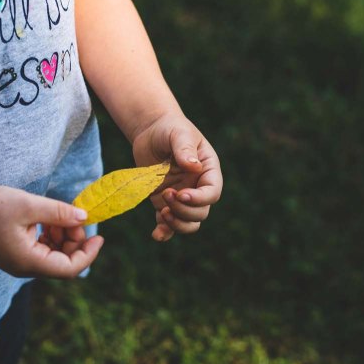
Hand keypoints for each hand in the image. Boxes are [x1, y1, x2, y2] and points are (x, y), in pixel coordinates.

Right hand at [0, 184, 103, 277]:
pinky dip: (51, 235)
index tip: (99, 236)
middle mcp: (24, 268)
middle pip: (63, 262)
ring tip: (58, 213)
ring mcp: (19, 262)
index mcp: (27, 262)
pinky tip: (48, 218)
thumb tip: (85, 218)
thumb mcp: (30, 205)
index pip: (69, 269)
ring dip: (63, 236)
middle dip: (74, 240)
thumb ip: (59, 213)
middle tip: (74, 214)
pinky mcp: (16, 254)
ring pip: (54, 256)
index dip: (88, 254)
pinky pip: (43, 250)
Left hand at [131, 113, 222, 241]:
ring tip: (162, 212)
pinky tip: (156, 234)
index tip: (181, 193)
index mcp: (208, 171)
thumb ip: (185, 148)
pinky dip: (164, 232)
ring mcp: (182, 198)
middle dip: (184, 210)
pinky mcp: (165, 204)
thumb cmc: (170, 128)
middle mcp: (198, 187)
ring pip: (188, 223)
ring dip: (177, 224)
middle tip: (166, 194)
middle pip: (201, 212)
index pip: (212, 192)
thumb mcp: (178, 132)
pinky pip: (168, 225)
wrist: (151, 133)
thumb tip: (193, 166)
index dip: (200, 198)